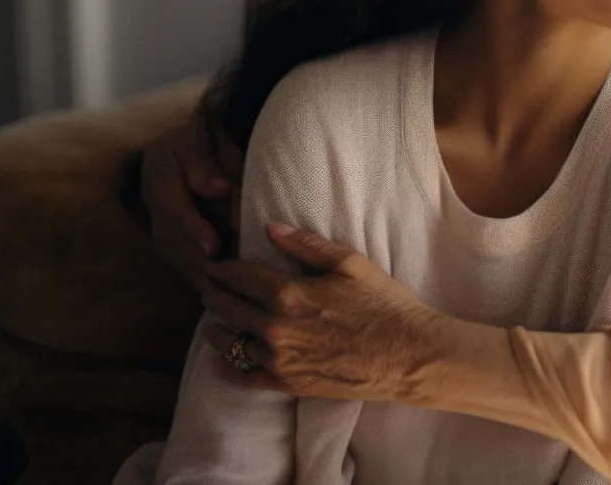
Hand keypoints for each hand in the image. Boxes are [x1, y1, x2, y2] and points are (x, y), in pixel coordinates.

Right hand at [140, 122, 242, 290]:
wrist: (175, 156)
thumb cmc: (193, 144)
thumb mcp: (196, 141)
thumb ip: (203, 164)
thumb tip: (218, 189)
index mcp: (160, 184)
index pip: (174, 211)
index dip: (193, 230)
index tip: (212, 246)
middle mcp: (158, 216)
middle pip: (177, 245)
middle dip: (203, 265)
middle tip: (231, 282)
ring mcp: (164, 236)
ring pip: (181, 262)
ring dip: (204, 280)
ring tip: (233, 296)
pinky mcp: (173, 249)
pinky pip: (186, 269)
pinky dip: (205, 284)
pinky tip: (226, 299)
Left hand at [201, 222, 438, 401]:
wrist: (407, 355)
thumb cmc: (383, 304)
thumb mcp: (350, 263)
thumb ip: (306, 245)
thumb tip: (269, 228)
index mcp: (288, 293)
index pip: (239, 276)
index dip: (221, 266)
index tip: (211, 261)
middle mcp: (275, 328)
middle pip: (228, 308)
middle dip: (212, 293)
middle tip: (204, 284)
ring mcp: (279, 360)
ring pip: (231, 343)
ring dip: (216, 327)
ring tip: (210, 318)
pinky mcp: (288, 384)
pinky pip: (245, 377)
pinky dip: (227, 367)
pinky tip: (218, 360)